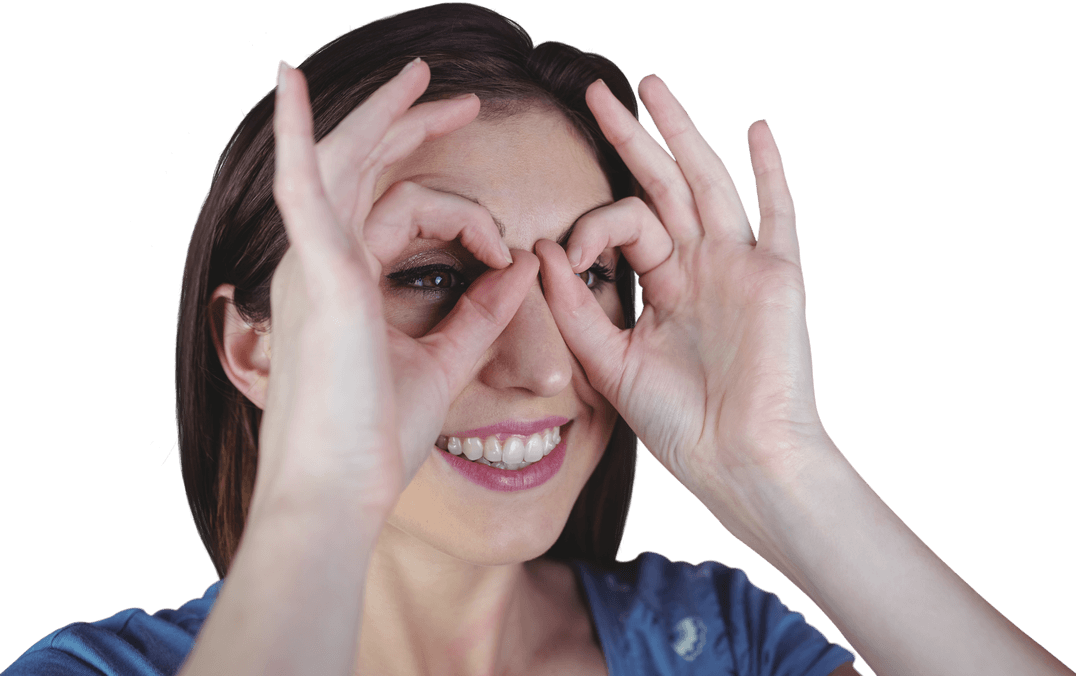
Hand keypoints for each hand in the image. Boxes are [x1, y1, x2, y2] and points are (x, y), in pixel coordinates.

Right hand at [255, 59, 536, 515]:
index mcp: (351, 285)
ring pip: (348, 163)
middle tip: (460, 99)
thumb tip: (519, 271)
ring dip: (383, 114)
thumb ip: (478, 315)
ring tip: (423, 75)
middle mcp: (324, 264)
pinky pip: (301, 185)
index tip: (506, 250)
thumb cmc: (376, 439)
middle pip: (368, 172)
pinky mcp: (320, 272)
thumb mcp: (442, 363)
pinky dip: (298, 133)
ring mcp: (315, 264)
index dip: (463, 217)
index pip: (402, 215)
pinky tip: (292, 82)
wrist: (340, 491)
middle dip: (412, 127)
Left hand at [536, 76, 831, 532]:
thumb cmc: (680, 425)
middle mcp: (699, 269)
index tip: (564, 251)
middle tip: (596, 93)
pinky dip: (770, 172)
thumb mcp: (609, 363)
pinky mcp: (776, 275)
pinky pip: (778, 213)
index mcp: (662, 289)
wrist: (739, 462)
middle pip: (661, 186)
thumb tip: (540, 248)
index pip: (622, 227)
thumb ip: (574, 307)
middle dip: (629, 139)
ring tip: (653, 88)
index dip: (588, 227)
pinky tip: (754, 131)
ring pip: (707, 184)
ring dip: (681, 134)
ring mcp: (738, 267)